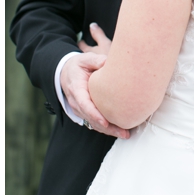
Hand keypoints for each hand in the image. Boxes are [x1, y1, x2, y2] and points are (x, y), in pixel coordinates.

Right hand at [63, 24, 129, 138]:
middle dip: (107, 127)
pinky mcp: (85, 111)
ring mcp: (80, 109)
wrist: (66, 72)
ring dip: (109, 131)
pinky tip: (119, 131)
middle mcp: (77, 102)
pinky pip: (95, 122)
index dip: (95, 114)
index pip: (84, 104)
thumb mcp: (85, 59)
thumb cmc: (78, 66)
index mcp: (76, 89)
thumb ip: (96, 61)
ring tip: (125, 134)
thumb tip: (107, 62)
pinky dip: (106, 128)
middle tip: (124, 133)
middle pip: (91, 118)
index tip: (105, 122)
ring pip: (93, 123)